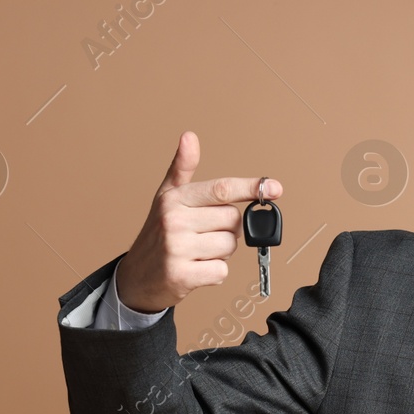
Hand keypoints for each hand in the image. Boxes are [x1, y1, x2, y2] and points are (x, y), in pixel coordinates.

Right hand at [115, 130, 280, 313]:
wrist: (137, 276)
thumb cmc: (158, 233)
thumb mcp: (167, 197)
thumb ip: (183, 168)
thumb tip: (189, 136)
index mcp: (174, 199)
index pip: (221, 189)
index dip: (251, 188)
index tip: (275, 188)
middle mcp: (174, 220)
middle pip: (233, 220)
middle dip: (227, 229)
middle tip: (204, 234)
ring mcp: (177, 248)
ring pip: (230, 246)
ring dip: (221, 252)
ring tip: (198, 252)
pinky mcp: (182, 275)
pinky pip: (222, 271)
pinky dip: (215, 272)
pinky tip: (196, 268)